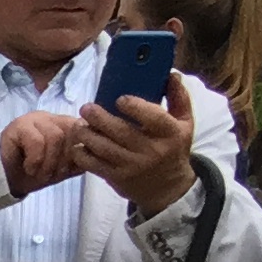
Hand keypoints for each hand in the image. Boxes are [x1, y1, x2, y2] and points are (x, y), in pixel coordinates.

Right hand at [0, 108, 84, 200]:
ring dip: (49, 162)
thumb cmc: (30, 175)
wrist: (0, 181)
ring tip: (38, 174)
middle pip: (72, 133)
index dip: (79, 151)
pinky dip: (36, 160)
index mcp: (66, 125)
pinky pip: (37, 141)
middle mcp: (53, 117)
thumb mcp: (60, 169)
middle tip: (51, 176)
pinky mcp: (18, 126)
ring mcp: (35, 119)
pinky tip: (29, 169)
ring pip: (56, 136)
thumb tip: (95, 155)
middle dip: (63, 160)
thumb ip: (78, 160)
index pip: (84, 129)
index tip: (66, 170)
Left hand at [76, 74, 198, 217]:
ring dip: (87, 135)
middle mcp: (150, 150)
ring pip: (104, 148)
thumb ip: (179, 97)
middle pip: (121, 132)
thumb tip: (171, 74)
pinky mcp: (117, 178)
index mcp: (169, 133)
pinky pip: (95, 166)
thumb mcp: (184, 123)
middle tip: (86, 107)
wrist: (167, 187)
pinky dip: (82, 156)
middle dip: (99, 118)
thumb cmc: (174, 148)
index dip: (134, 107)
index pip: (152, 117)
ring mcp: (132, 165)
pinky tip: (77, 145)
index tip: (119, 98)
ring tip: (78, 124)